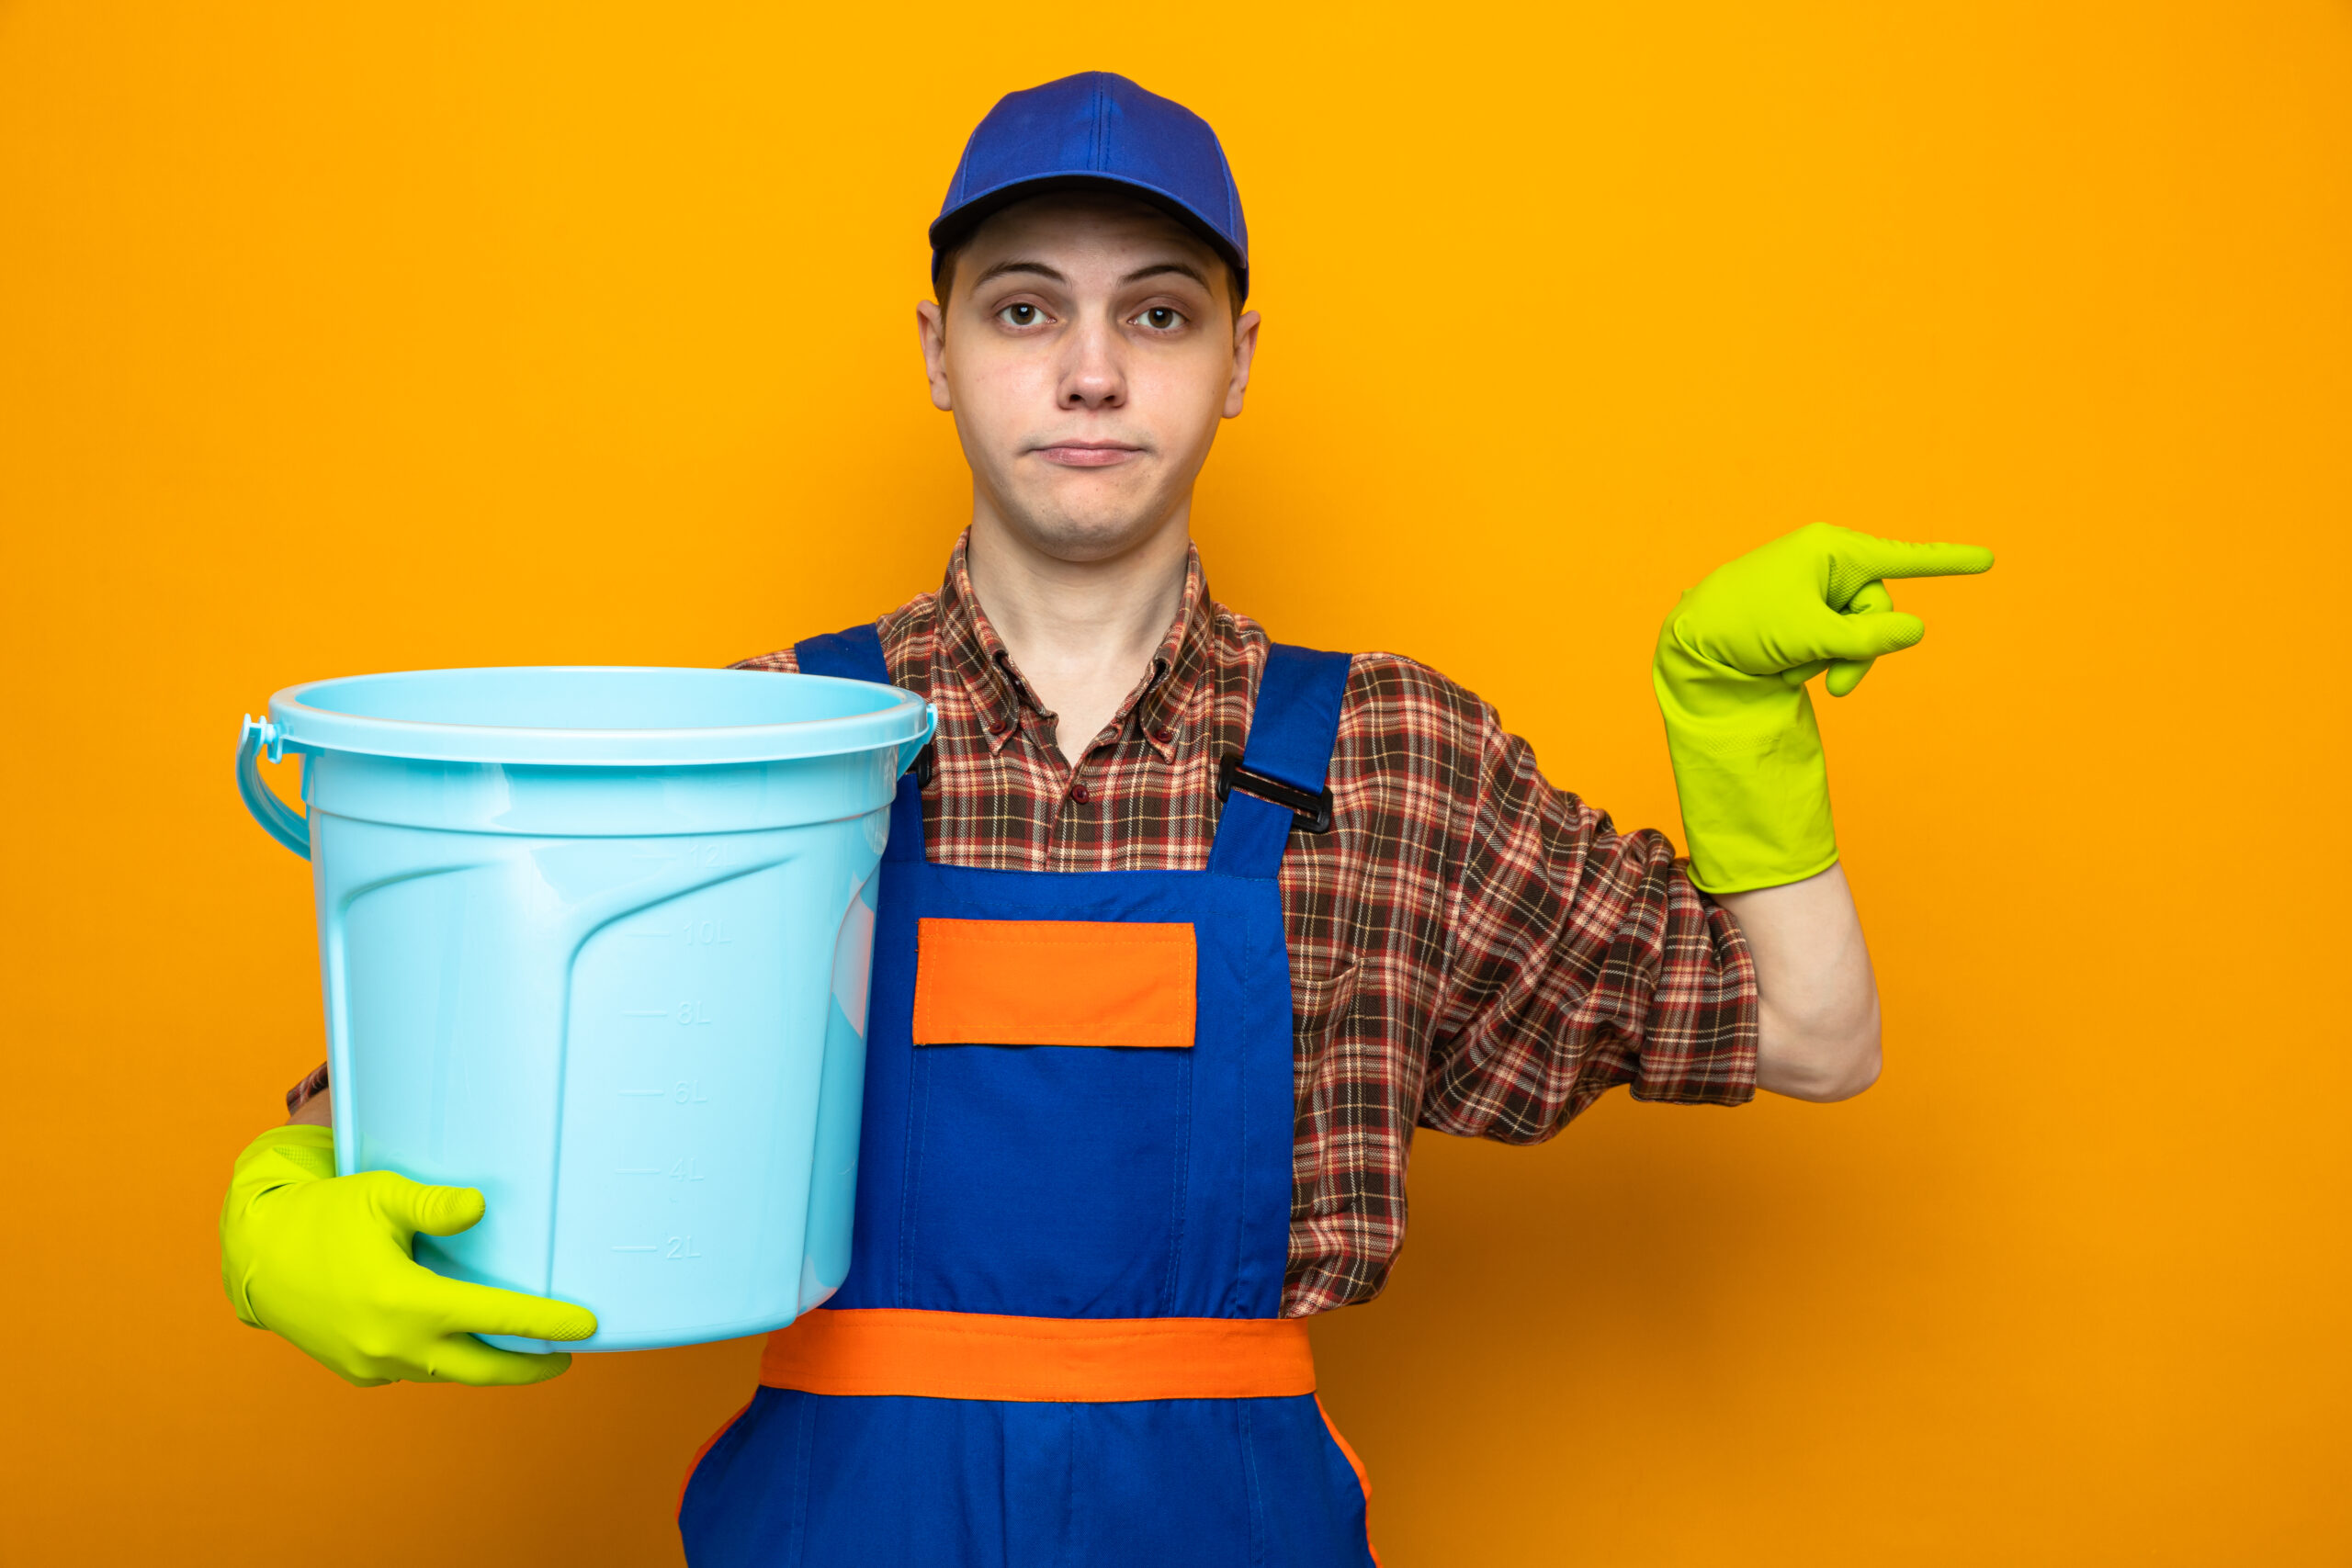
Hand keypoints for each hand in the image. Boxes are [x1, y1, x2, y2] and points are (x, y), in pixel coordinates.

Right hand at [219, 1125, 595, 1385]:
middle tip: (566, 1355)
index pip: (496, 1318)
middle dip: (531, 1366)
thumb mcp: (380, 1197)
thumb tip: (480, 1207)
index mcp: (406, 1302)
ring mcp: (375, 1364)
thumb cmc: (322, 1217)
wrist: (256, 1258)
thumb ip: (433, 1206)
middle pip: (484, 1368)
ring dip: (488, 1363)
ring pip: (450, 1372)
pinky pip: (418, 1370)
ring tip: (525, 1348)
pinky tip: (464, 1341)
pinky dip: (447, 1359)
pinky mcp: (360, 1372)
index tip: (587, 1326)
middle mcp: (394, 1344)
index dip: (546, 1324)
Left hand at [1653, 522, 1992, 891]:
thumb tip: (1916, 631)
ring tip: (1791, 672)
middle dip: (1861, 652)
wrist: (1688, 643)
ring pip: (1857, 634)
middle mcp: (1827, 563)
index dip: (1948, 562)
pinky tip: (1780, 670)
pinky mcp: (1803, 616)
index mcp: (1831, 549)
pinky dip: (1813, 662)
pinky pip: (1832, 644)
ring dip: (1831, 662)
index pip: (1903, 558)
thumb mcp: (1812, 635)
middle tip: (1837, 685)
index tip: (1988, 560)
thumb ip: (1868, 636)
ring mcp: (1815, 590)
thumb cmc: (1744, 625)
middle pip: (1879, 611)